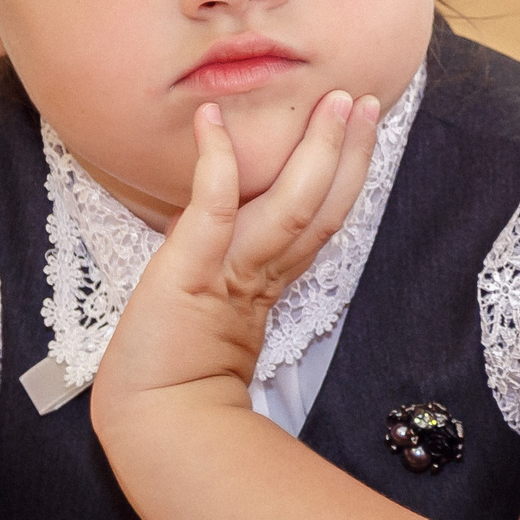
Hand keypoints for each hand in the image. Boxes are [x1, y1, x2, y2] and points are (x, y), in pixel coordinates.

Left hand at [91, 90, 379, 422]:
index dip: (348, 173)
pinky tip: (210, 119)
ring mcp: (230, 269)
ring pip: (289, 204)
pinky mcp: (191, 270)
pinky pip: (211, 207)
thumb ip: (229, 271)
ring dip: (314, 151)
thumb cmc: (176, 372)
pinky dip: (214, 162)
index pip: (322, 219)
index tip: (365, 127)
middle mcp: (260, 271)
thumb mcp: (214, 310)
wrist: (155, 419)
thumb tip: (228, 223)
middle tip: (364, 99)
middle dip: (346, 151)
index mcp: (269, 280)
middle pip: (320, 205)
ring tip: (330, 103)